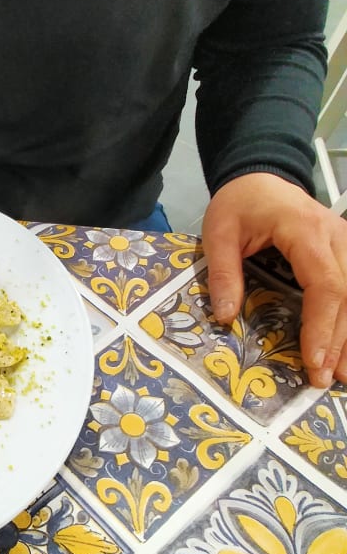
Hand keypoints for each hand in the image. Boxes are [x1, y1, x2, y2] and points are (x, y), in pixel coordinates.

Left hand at [202, 172, 346, 387]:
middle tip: (325, 379)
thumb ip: (223, 274)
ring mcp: (346, 241)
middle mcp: (336, 236)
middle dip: (340, 340)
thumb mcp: (219, 234)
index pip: (325, 284)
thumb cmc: (238, 204)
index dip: (322, 325)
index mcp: (304, 230)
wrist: (259, 174)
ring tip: (344, 374)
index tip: (314, 359)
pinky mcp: (346, 249)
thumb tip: (223, 317)